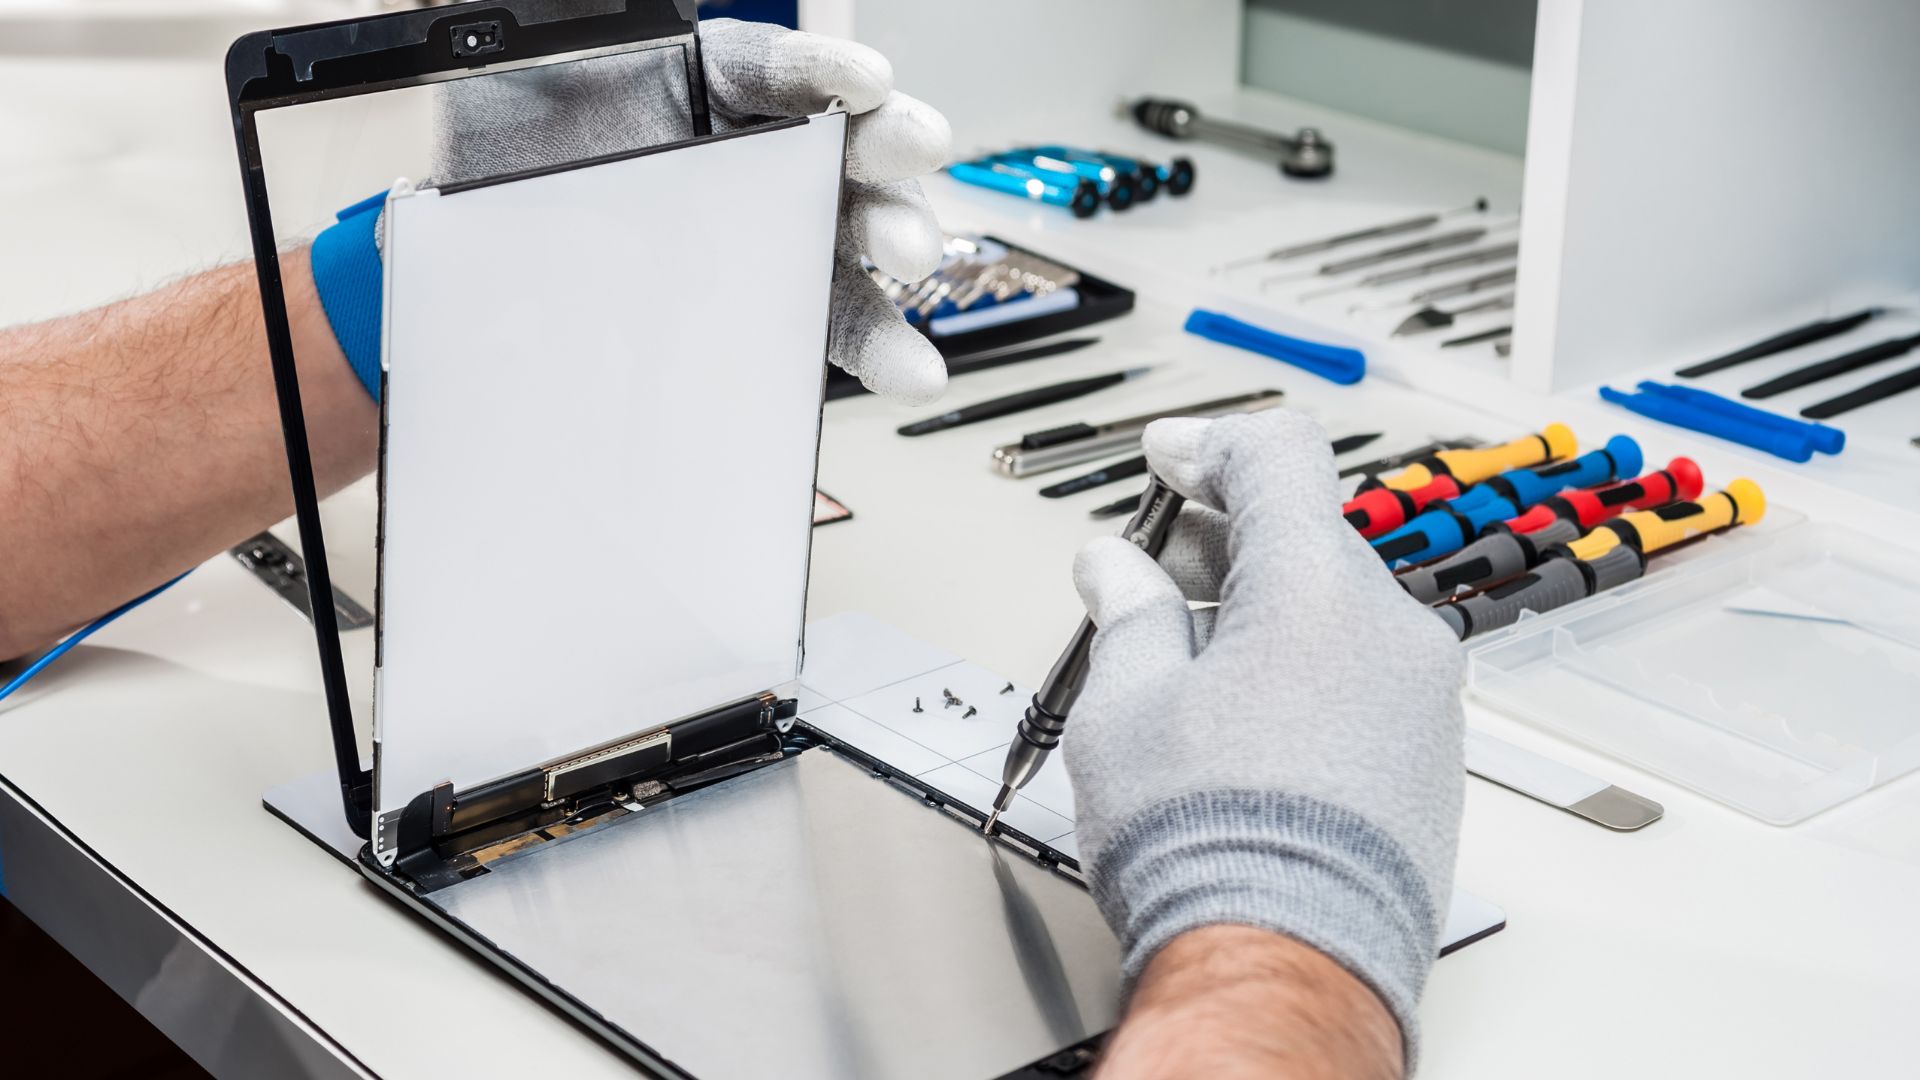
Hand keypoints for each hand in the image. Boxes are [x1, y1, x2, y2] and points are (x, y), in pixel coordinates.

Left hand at [431, 19, 952, 402]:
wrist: (484, 261)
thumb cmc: (514, 169)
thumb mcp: (536, 95)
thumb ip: (573, 58)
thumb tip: (566, 28)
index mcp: (702, 87)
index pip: (768, 70)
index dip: (821, 70)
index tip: (863, 79)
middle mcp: (755, 157)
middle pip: (836, 150)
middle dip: (881, 157)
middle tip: (904, 157)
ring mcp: (771, 235)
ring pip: (849, 240)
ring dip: (894, 245)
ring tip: (912, 262)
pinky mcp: (770, 307)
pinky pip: (828, 324)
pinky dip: (876, 348)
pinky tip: (911, 367)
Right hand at [1063, 409, 1465, 1063]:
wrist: (1288, 961)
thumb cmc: (1210, 841)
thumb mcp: (1126, 706)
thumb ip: (1128, 613)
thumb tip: (1117, 570)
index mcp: (1315, 587)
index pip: (1278, 456)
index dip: (1210, 444)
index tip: (1169, 460)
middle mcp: (1389, 628)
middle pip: (1306, 533)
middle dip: (1220, 538)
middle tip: (1146, 571)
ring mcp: (1422, 694)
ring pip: (1336, 606)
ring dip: (1262, 606)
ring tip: (1186, 656)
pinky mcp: (1431, 754)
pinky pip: (1364, 671)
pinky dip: (1305, 663)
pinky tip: (1245, 712)